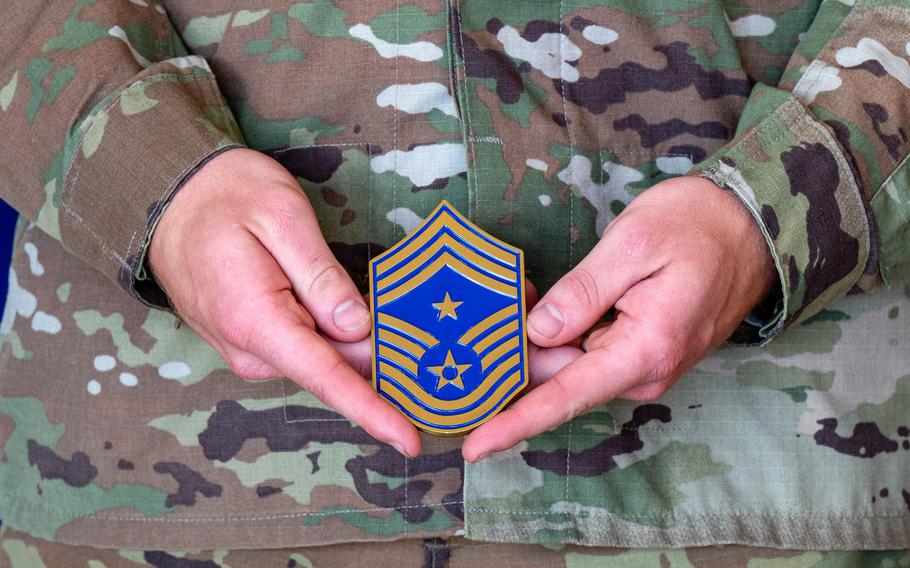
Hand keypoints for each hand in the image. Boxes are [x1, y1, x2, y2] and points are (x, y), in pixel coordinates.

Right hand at [148, 148, 420, 456]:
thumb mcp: (283, 217)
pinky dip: (330, 335)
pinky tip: (342, 306)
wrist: (170, 197)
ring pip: (320, 358)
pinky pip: (302, 348)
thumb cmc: (226, 195)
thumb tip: (357, 327)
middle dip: (378, 355)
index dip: (373, 410)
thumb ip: (321, 277)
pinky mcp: (250, 342)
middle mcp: (248, 349)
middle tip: (415, 318)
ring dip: (353, 340)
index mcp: (256, 320)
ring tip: (374, 299)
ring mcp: (246, 350)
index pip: (326, 378)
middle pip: (333, 367)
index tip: (409, 439)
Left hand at [462, 176, 775, 461]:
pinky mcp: (642, 352)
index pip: (567, 397)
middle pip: (561, 380)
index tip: (475, 446)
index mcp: (645, 349)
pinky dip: (564, 335)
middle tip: (498, 304)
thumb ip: (582, 292)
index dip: (516, 422)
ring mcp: (646, 365)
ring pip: (572, 367)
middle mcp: (646, 370)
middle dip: (520, 353)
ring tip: (523, 294)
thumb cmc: (696, 225)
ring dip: (542, 340)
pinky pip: (590, 355)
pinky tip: (550, 304)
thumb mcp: (632, 243)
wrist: (750, 225)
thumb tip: (538, 333)